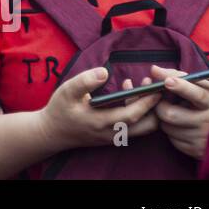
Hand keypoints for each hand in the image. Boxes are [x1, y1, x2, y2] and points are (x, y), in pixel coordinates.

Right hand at [36, 67, 161, 153]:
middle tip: (151, 86)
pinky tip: (127, 94)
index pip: (133, 115)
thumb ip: (85, 81)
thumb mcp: (67, 91)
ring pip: (143, 128)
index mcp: (101, 122)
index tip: (156, 87)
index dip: (147, 102)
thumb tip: (104, 71)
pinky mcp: (114, 137)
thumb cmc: (60, 109)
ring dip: (147, 109)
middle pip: (147, 126)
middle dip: (154, 106)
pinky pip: (134, 127)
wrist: (52, 132)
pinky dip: (138, 112)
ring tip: (140, 87)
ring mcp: (115, 137)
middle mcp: (112, 133)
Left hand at [149, 65, 208, 159]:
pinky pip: (173, 140)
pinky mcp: (197, 151)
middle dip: (161, 105)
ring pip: (168, 127)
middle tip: (163, 101)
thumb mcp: (206, 87)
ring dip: (165, 119)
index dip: (181, 87)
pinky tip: (183, 127)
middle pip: (171, 114)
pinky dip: (172, 132)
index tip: (168, 81)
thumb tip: (154, 70)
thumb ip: (180, 76)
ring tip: (178, 113)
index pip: (197, 95)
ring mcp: (202, 138)